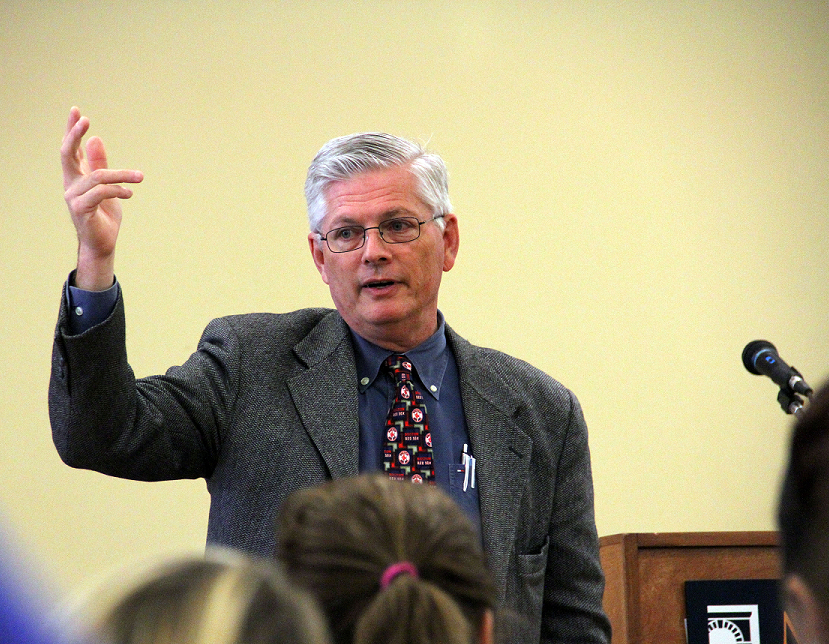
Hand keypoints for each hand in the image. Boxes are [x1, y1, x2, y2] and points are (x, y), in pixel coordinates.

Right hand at [61, 107, 142, 289]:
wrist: (103, 243)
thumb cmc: (104, 215)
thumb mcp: (107, 186)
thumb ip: (100, 165)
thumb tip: (95, 139)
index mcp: (76, 176)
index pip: (71, 149)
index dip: (72, 130)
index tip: (76, 110)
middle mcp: (71, 184)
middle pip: (67, 154)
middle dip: (74, 135)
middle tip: (85, 120)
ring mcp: (74, 197)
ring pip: (97, 176)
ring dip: (122, 175)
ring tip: (140, 177)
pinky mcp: (81, 209)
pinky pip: (101, 192)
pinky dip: (118, 190)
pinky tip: (130, 193)